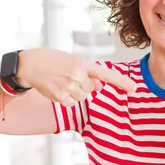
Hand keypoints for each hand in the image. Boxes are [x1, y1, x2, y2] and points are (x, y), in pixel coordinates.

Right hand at [17, 48, 136, 106]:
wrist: (31, 65)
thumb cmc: (54, 61)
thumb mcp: (74, 61)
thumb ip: (89, 73)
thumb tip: (100, 88)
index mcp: (83, 63)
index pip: (107, 74)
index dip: (121, 82)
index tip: (134, 88)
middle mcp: (77, 75)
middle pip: (92, 89)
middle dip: (84, 85)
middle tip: (70, 76)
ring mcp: (69, 87)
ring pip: (83, 96)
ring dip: (76, 91)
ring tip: (62, 81)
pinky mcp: (60, 97)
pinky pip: (72, 103)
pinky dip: (67, 98)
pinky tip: (57, 88)